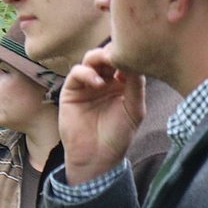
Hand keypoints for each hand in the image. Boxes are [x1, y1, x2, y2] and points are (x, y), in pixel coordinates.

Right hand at [60, 44, 145, 184]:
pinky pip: (77, 73)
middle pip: (107, 56)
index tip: (136, 54)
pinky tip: (98, 83)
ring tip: (109, 62)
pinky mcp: (71, 90)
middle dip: (113, 52)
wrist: (97, 155)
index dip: (129, 55)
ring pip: (91, 59)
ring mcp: (87, 84)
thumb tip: (136, 60)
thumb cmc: (119, 135)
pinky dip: (87, 73)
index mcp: (123, 83)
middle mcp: (105, 80)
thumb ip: (136, 85)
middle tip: (120, 52)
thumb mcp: (134, 109)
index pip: (125, 61)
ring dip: (99, 57)